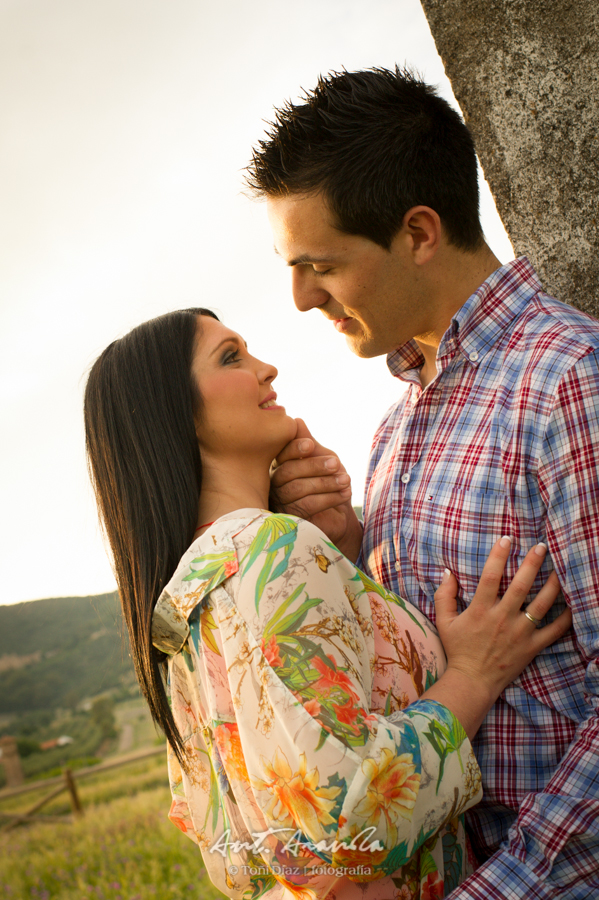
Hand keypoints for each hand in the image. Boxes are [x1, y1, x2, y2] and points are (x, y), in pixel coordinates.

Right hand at [270, 419, 362, 559]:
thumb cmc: (328, 482)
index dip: (294, 449)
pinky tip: (345, 494)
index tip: (311, 445)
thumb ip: (309, 444)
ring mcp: (280, 502)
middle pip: (288, 472)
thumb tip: (296, 421)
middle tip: (337, 463)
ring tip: (346, 480)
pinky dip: (328, 498)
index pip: (281, 455)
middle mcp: (275, 484)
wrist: (339, 515)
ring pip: (298, 489)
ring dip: (325, 483)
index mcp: (280, 465)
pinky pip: (307, 506)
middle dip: (314, 466)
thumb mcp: (322, 459)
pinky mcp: (291, 519)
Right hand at [423, 537, 571, 738]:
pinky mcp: (532, 646)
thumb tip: (447, 572)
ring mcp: (519, 633)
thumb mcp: (443, 621)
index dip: (498, 555)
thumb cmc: (458, 649)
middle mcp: (502, 618)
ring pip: (541, 604)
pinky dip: (566, 618)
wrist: (473, 681)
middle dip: (532, 563)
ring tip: (561, 569)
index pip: (490, 576)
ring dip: (553, 585)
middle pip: (520, 585)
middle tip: (542, 546)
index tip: (507, 539)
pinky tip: (574, 604)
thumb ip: (444, 595)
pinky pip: (554, 631)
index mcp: (480, 610)